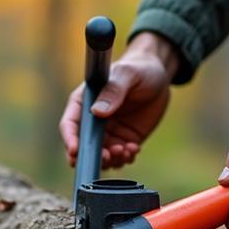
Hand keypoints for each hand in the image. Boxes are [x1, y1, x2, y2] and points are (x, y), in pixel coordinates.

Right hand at [59, 32, 178, 168]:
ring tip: (125, 150)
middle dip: (91, 156)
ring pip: (101, 155)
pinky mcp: (124, 140)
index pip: (70, 123)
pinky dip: (125, 158)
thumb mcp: (127, 74)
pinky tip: (134, 148)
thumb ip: (114, 91)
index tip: (74, 151)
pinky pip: (120, 157)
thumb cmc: (139, 69)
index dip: (69, 139)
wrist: (159, 76)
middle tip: (106, 156)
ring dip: (110, 160)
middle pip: (83, 145)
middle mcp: (93, 120)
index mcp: (85, 101)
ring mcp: (109, 132)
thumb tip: (97, 112)